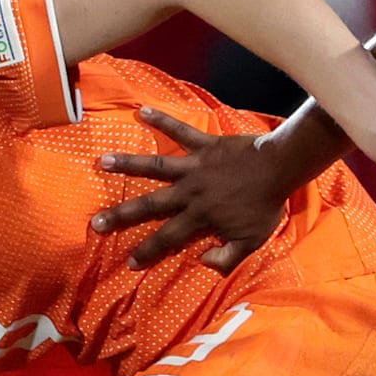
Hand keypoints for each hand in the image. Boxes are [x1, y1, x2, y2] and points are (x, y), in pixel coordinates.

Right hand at [91, 109, 301, 273]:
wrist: (278, 168)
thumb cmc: (265, 206)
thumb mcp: (251, 241)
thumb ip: (227, 257)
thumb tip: (202, 264)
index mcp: (199, 216)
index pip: (167, 238)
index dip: (148, 251)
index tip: (129, 262)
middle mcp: (190, 192)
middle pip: (150, 205)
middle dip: (122, 216)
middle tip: (96, 222)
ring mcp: (194, 166)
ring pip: (155, 166)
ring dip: (128, 164)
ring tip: (102, 161)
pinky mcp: (204, 145)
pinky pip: (180, 131)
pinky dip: (162, 120)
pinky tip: (142, 111)